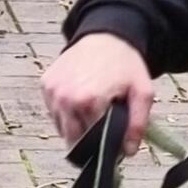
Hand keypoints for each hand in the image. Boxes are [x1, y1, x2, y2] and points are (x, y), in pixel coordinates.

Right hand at [41, 33, 153, 153]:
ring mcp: (52, 92)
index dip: (105, 145)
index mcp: (89, 102)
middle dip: (88, 139)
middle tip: (102, 124)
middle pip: (74, 139)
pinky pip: (54, 112)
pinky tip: (79, 100)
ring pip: (62, 128)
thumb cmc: (126, 65)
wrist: (106, 35)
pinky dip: (65, 112)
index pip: (92, 142)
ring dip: (75, 126)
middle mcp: (65, 98)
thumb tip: (128, 152)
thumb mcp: (142, 93)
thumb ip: (138, 125)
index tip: (114, 140)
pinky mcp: (45, 85)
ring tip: (92, 109)